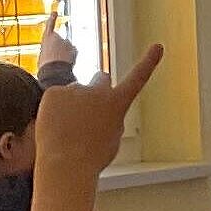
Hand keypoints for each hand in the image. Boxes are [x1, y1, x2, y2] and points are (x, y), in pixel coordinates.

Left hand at [32, 43, 162, 178]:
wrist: (66, 164)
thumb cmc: (91, 158)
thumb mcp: (112, 139)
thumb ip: (111, 118)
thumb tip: (100, 111)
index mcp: (118, 103)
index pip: (138, 78)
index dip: (149, 62)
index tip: (158, 46)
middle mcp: (99, 90)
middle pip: (100, 78)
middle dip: (96, 88)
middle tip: (87, 111)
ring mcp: (75, 89)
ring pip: (74, 93)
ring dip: (71, 105)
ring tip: (67, 131)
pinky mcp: (54, 92)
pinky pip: (55, 98)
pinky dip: (53, 110)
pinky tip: (54, 127)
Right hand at [37, 19, 78, 84]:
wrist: (54, 70)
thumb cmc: (46, 65)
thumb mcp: (43, 54)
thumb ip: (50, 50)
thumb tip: (58, 53)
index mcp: (47, 37)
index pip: (50, 24)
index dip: (52, 18)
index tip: (55, 12)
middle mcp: (58, 36)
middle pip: (61, 42)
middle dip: (60, 48)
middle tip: (55, 59)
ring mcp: (67, 41)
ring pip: (67, 48)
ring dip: (65, 53)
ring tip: (60, 63)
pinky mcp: (74, 48)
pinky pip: (73, 52)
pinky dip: (71, 57)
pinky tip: (67, 63)